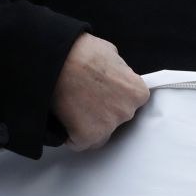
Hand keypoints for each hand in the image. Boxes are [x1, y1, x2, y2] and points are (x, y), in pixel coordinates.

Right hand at [51, 33, 149, 150]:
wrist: (59, 60)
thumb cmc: (82, 53)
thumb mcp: (111, 54)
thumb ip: (120, 73)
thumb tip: (115, 77)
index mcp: (137, 92)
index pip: (131, 102)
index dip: (116, 96)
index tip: (105, 92)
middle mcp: (126, 112)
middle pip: (116, 118)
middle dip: (104, 110)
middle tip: (87, 96)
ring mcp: (107, 127)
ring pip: (99, 133)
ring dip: (89, 123)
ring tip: (74, 104)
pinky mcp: (86, 137)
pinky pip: (79, 142)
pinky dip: (71, 134)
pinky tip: (66, 116)